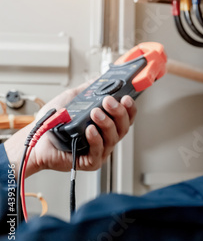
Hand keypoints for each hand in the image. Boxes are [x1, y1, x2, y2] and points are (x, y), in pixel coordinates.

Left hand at [5, 82, 136, 177]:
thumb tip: (100, 78)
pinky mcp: (90, 162)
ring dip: (106, 123)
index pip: (126, 117)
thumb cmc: (51, 123)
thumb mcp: (72, 99)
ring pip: (113, 138)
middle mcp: (106, 137)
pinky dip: (96, 139)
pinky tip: (90, 130)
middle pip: (123, 127)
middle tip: (108, 101)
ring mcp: (100, 150)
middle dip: (118, 113)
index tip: (126, 98)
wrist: (34, 138)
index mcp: (106, 124)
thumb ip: (88, 90)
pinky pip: (99, 151)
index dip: (129, 108)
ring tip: (95, 112)